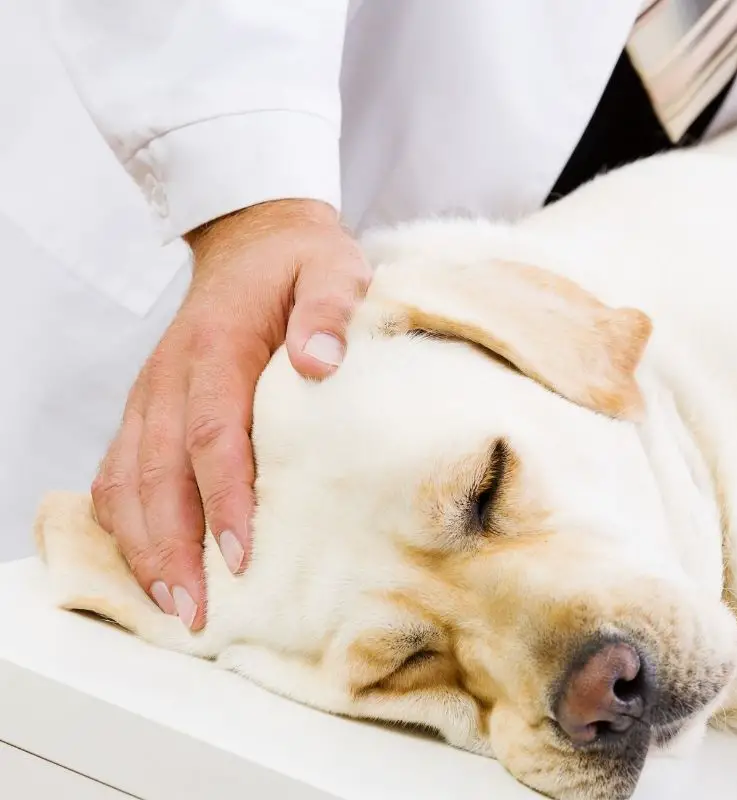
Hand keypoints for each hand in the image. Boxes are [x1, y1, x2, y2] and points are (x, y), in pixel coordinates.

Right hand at [92, 199, 370, 629]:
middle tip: (194, 610)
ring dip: (142, 545)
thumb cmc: (301, 265)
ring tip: (172, 605)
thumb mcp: (333, 271)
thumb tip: (321, 364)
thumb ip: (331, 313)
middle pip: (158, 473)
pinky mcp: (147, 409)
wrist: (255, 241)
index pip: (213, 435)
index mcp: (216, 349)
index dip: (224, 499)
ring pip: (128, 479)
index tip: (241, 553)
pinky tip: (144, 564)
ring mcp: (151, 395)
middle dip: (171, 546)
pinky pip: (118, 470)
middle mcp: (170, 377)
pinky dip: (123, 521)